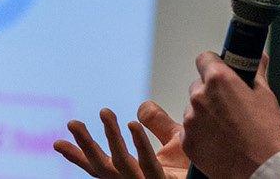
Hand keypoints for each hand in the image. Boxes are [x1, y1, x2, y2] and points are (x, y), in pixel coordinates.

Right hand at [54, 102, 188, 178]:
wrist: (222, 178)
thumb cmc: (196, 167)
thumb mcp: (173, 141)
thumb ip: (156, 124)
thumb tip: (140, 107)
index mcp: (134, 174)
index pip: (100, 166)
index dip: (78, 155)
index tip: (57, 142)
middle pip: (102, 168)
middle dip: (85, 146)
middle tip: (73, 123)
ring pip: (121, 165)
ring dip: (110, 138)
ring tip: (105, 113)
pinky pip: (149, 165)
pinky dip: (139, 144)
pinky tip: (132, 125)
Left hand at [183, 52, 279, 178]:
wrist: (262, 170)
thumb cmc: (268, 135)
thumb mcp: (266, 97)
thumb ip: (256, 73)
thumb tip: (258, 59)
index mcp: (219, 80)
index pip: (205, 59)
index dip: (215, 64)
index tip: (222, 72)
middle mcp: (200, 97)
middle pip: (198, 85)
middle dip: (212, 92)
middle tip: (231, 106)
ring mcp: (191, 121)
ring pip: (194, 109)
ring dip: (206, 114)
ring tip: (228, 128)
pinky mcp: (187, 143)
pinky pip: (191, 131)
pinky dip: (202, 134)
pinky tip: (221, 141)